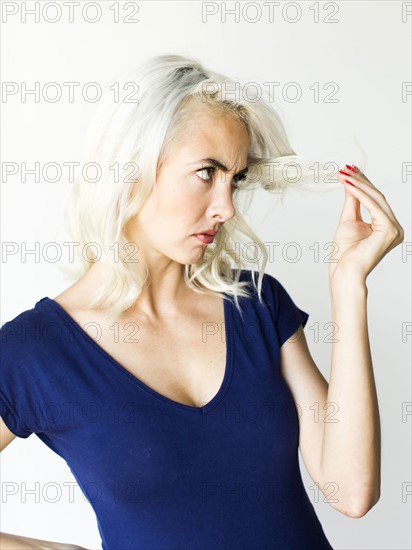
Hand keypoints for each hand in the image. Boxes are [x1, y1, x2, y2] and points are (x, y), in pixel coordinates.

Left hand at [330, 165, 403, 283]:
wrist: (345, 271)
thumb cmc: (345, 253)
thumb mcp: (348, 220)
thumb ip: (352, 201)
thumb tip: (351, 181)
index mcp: (386, 226)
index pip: (375, 199)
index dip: (362, 183)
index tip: (349, 170)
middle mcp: (394, 228)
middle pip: (377, 197)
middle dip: (361, 181)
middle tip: (346, 168)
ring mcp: (395, 230)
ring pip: (377, 200)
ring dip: (359, 184)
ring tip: (345, 174)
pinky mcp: (390, 230)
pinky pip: (374, 207)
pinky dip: (360, 195)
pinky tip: (349, 185)